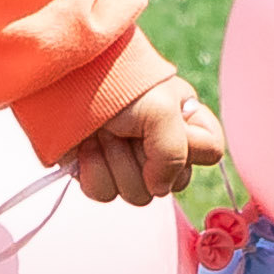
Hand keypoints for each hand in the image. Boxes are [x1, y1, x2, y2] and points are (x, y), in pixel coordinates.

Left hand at [62, 72, 227, 207]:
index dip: (192, 148)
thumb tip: (159, 188)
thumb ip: (174, 154)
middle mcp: (159, 143)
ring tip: (103, 133)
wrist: (63, 78)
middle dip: (144, 158)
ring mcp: (127, 160)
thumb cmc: (116, 80)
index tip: (170, 126)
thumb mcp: (161, 108)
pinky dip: (92, 170)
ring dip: (115, 162)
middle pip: (171, 184)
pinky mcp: (97, 171)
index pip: (211, 151)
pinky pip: (104, 193)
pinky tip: (86, 147)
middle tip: (127, 128)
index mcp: (183, 119)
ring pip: (136, 195)